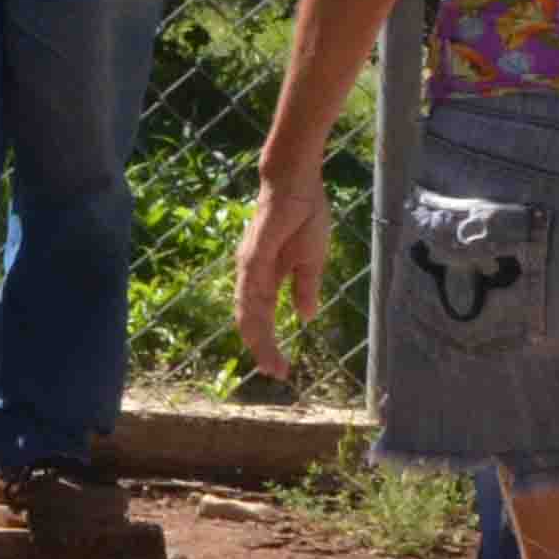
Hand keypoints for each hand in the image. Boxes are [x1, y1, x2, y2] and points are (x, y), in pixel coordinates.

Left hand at [233, 168, 331, 383]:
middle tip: (275, 374)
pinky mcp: (254, 255)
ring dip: (257, 338)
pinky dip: (253, 311)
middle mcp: (251, 276)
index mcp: (265, 278)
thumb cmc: (304, 216)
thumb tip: (305, 317)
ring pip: (248, 310)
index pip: (262, 318)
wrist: (296, 184)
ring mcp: (250, 266)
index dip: (269, 344)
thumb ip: (305, 289)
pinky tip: (258, 329)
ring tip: (269, 362)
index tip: (281, 369)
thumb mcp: (311, 260)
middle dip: (262, 349)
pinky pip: (251, 288)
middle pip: (251, 320)